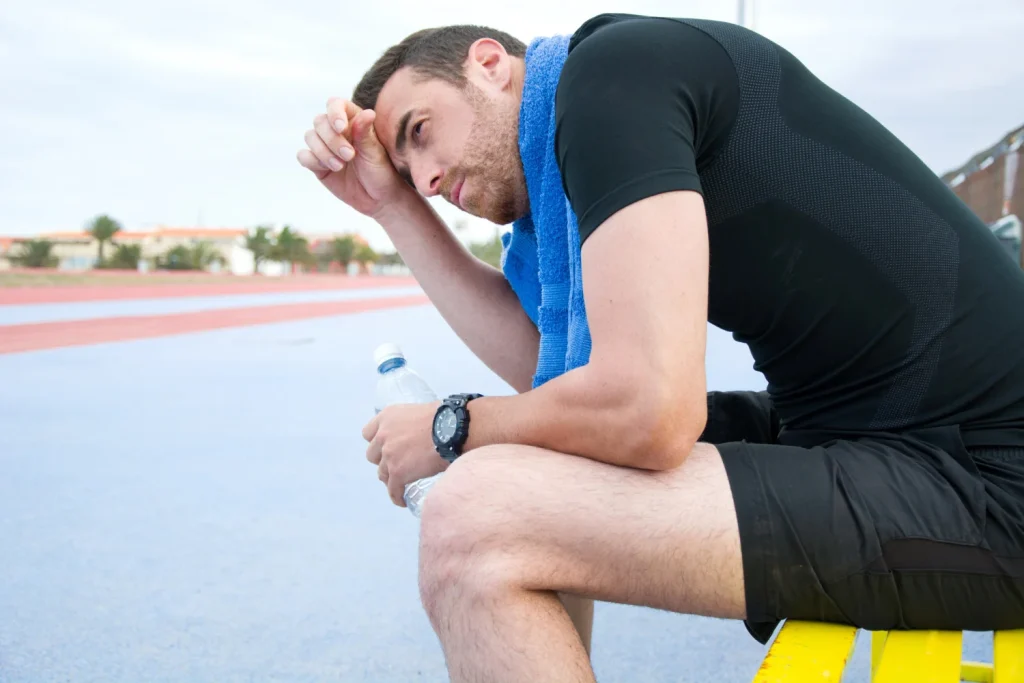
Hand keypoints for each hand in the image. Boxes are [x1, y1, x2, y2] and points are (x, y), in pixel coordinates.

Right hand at [297, 97, 410, 217]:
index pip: (335, 104)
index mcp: (352, 121)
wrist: (378, 199)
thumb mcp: (375, 152)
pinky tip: (329, 169)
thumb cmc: (381, 171)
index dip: (334, 113)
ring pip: (310, 137)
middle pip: (320, 122)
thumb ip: (365, 133)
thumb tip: (367, 112)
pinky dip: (312, 160)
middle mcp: (336, 131)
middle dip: (332, 139)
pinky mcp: (317, 164)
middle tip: (349, 156)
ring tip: (340, 166)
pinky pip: (304, 156)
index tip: (341, 127)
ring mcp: (325, 147)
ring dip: (323, 151)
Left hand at [362, 402, 447, 506]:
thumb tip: (417, 435)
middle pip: (372, 455)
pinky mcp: (397, 472)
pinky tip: (402, 500)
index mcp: (387, 417)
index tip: (385, 447)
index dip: (377, 442)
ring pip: (382, 473)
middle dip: (382, 460)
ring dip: (391, 478)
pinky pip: (393, 489)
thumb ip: (408, 424)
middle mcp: (383, 435)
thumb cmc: (444, 418)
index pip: (368, 433)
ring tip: (402, 483)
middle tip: (397, 464)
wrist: (452, 429)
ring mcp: (389, 454)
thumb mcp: (418, 412)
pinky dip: (397, 496)